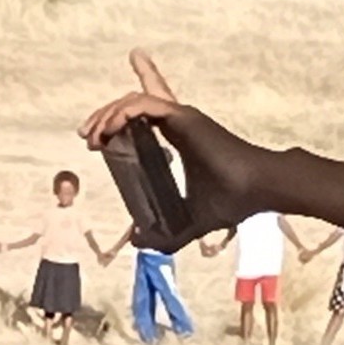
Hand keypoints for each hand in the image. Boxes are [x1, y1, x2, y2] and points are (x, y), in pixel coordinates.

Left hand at [79, 54, 258, 225]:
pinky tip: (108, 131)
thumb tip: (137, 242)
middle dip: (104, 116)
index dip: (117, 118)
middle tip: (86, 135)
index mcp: (179, 139)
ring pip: (134, 102)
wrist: (257, 191)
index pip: (146, 115)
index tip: (94, 140)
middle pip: (132, 105)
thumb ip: (165, 235)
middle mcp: (178, 123)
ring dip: (108, 114)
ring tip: (93, 136)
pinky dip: (123, 113)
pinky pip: (145, 105)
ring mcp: (181, 117)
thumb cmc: (232, 202)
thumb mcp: (189, 223)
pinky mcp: (184, 116)